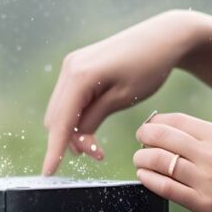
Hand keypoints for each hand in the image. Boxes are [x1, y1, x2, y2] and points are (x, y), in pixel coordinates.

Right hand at [42, 10, 204, 174]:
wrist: (162, 38)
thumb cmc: (148, 66)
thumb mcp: (122, 99)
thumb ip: (93, 120)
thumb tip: (76, 141)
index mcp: (80, 76)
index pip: (60, 122)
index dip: (54, 150)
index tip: (49, 173)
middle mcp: (70, 68)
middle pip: (56, 117)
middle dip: (69, 141)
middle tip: (98, 154)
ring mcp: (72, 66)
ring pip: (60, 110)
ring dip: (72, 130)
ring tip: (97, 145)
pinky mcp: (78, 67)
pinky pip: (68, 99)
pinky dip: (75, 117)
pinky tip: (90, 127)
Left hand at [133, 113, 211, 211]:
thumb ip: (210, 141)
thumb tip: (177, 136)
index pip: (178, 120)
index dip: (157, 121)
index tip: (151, 125)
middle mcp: (211, 155)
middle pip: (163, 137)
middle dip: (145, 136)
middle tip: (141, 139)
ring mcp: (205, 180)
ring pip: (159, 161)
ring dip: (143, 158)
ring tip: (141, 159)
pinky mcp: (202, 204)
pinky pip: (165, 187)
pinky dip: (149, 179)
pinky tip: (144, 175)